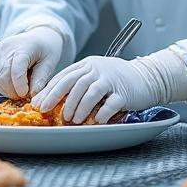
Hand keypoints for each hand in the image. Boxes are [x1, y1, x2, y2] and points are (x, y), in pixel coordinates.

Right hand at [0, 26, 63, 99]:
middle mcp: (6, 48)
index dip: (20, 85)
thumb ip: (41, 78)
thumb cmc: (45, 49)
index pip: (16, 69)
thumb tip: (32, 95)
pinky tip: (13, 85)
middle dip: (13, 91)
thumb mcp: (50, 62)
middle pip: (3, 76)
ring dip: (7, 90)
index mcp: (24, 47)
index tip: (26, 94)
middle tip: (24, 96)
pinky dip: (1, 86)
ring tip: (20, 90)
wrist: (37, 36)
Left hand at [32, 49, 186, 123]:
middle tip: (50, 112)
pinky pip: (110, 104)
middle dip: (59, 98)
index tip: (38, 104)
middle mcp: (98, 69)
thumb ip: (79, 82)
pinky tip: (96, 121)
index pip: (64, 76)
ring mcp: (112, 80)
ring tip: (72, 119)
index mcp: (88, 65)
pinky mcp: (124, 93)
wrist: (148, 77)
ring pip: (90, 93)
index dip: (49, 91)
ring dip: (79, 108)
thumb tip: (53, 99)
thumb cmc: (119, 79)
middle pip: (74, 83)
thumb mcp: (96, 74)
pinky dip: (101, 113)